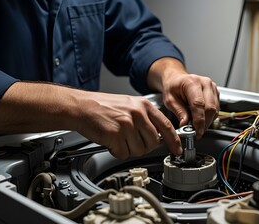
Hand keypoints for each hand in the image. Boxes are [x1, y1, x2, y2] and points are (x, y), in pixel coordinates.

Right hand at [0, 82, 182, 159]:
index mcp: (144, 106)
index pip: (167, 126)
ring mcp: (126, 124)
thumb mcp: (129, 105)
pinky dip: (116, 151)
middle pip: (152, 143)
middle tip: (131, 142)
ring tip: (118, 139)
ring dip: (128, 149)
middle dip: (144, 147)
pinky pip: (123, 153)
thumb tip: (158, 137)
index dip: (174, 141)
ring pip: (138, 150)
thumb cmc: (102, 106)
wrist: (81, 106)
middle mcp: (137, 114)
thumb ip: (145, 118)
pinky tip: (110, 141)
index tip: (177, 150)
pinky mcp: (115, 135)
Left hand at [148, 58, 219, 138]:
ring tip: (197, 125)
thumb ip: (179, 112)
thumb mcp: (169, 99)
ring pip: (215, 110)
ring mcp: (212, 87)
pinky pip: (216, 108)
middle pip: (210, 108)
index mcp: (192, 82)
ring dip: (208, 121)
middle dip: (205, 123)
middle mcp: (205, 83)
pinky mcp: (216, 92)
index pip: (199, 104)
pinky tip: (201, 118)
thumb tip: (185, 124)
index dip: (199, 120)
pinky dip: (210, 117)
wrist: (177, 78)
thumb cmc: (173, 86)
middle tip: (197, 132)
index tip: (197, 132)